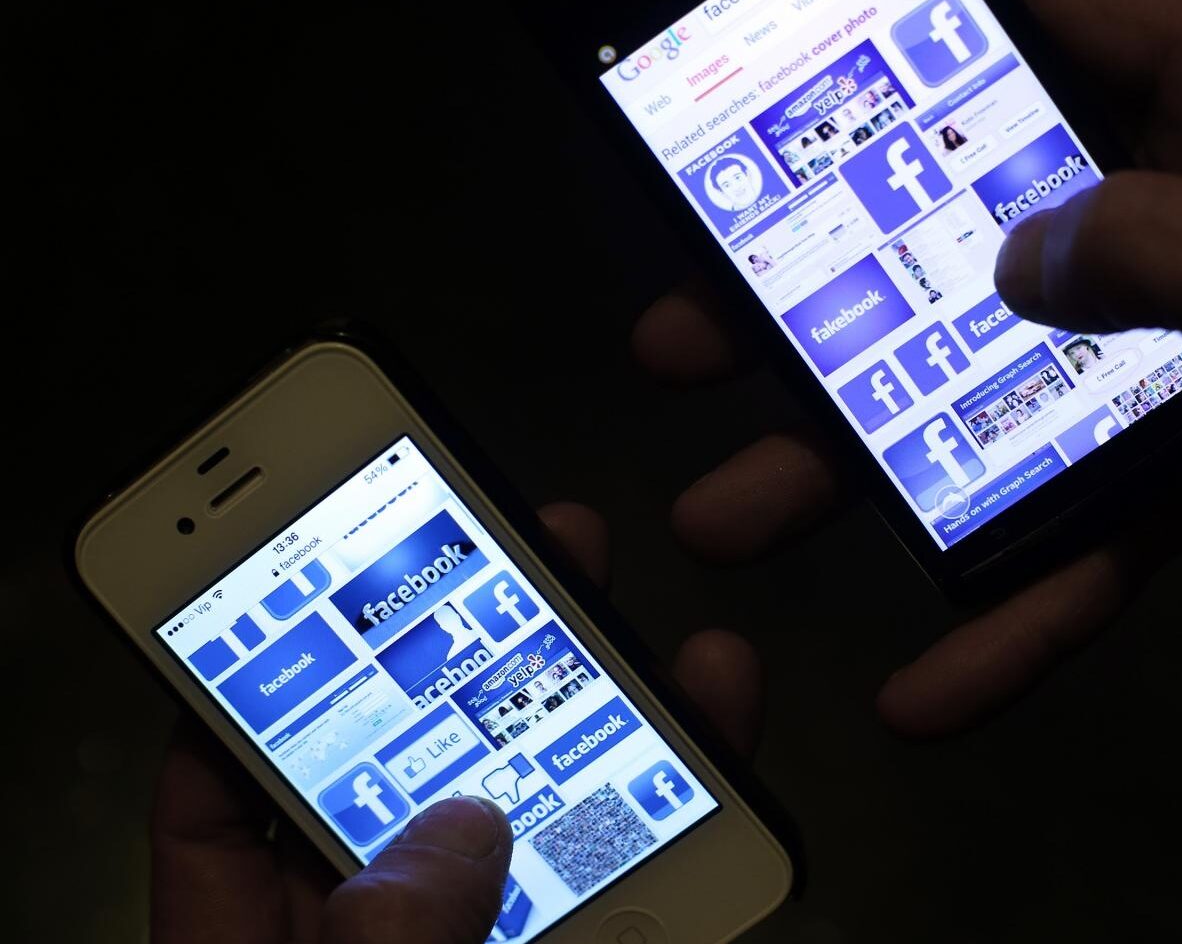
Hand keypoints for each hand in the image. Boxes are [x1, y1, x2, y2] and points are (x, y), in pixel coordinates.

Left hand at [150, 503, 761, 943]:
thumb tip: (458, 830)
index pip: (221, 807)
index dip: (236, 687)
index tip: (266, 574)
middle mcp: (391, 941)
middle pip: (401, 768)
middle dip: (441, 639)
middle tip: (470, 521)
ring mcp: (510, 941)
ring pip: (548, 800)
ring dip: (585, 683)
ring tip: (595, 574)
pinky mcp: (624, 943)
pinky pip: (658, 854)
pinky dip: (694, 779)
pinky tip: (719, 702)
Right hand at [633, 0, 1181, 734]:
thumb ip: (1164, 250)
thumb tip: (1008, 262)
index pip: (1068, 2)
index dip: (927, 2)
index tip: (787, 38)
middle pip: (985, 216)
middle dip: (834, 282)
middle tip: (694, 328)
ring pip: (1010, 381)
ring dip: (880, 457)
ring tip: (742, 510)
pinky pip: (1093, 512)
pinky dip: (1023, 594)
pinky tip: (938, 680)